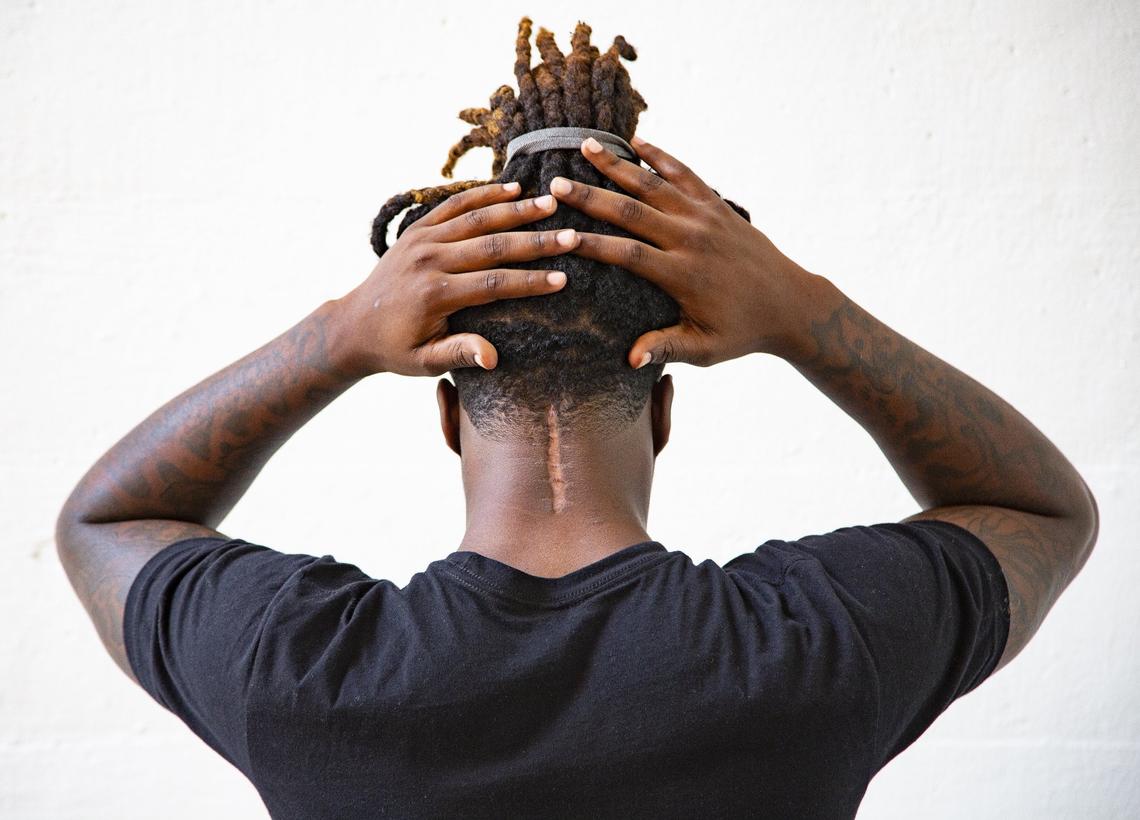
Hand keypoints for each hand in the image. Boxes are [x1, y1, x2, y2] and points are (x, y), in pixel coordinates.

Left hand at [333, 182, 579, 376]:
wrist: (353, 324)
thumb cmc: (395, 349)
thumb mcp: (424, 361)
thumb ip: (458, 355)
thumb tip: (493, 359)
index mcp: (435, 294)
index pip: (494, 284)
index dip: (531, 282)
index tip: (564, 279)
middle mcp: (429, 261)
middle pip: (492, 245)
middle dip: (535, 241)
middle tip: (571, 235)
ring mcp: (422, 240)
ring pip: (477, 218)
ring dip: (516, 209)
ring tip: (551, 202)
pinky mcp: (418, 229)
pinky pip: (455, 205)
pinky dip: (484, 195)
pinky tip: (513, 188)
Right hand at [549, 136, 824, 366]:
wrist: (791, 304)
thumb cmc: (742, 332)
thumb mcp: (704, 349)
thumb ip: (667, 349)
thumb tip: (630, 359)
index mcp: (683, 274)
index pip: (627, 254)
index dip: (592, 243)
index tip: (560, 235)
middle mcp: (691, 239)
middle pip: (632, 211)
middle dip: (592, 195)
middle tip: (556, 182)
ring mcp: (706, 217)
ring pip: (654, 184)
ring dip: (618, 165)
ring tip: (586, 145)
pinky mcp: (718, 206)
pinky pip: (685, 174)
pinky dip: (661, 157)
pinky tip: (637, 142)